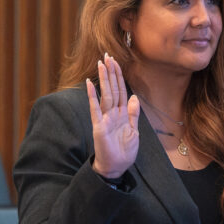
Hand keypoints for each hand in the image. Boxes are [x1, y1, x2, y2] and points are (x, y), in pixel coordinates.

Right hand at [87, 54, 139, 178]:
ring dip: (104, 79)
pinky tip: (89, 84)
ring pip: (105, 95)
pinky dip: (92, 96)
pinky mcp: (99, 127)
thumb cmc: (124, 151)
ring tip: (101, 64)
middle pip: (112, 89)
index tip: (116, 62)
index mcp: (122, 114)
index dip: (119, 76)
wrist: (117, 167)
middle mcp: (112, 113)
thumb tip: (134, 98)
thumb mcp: (134, 132)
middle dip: (111, 72)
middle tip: (108, 55)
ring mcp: (104, 119)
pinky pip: (95, 109)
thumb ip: (133, 114)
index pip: (120, 91)